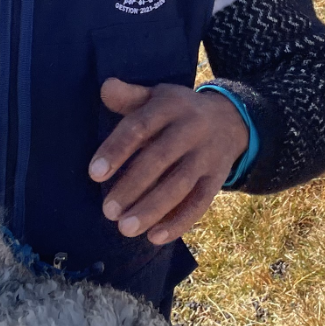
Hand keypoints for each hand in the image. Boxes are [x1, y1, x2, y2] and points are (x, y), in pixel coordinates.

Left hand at [89, 79, 248, 245]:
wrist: (230, 119)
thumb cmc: (177, 112)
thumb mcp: (156, 97)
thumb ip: (129, 97)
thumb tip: (106, 87)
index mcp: (170, 106)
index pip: (140, 127)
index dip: (117, 150)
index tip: (94, 174)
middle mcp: (191, 129)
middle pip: (160, 159)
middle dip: (133, 186)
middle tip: (108, 211)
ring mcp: (207, 155)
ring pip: (180, 185)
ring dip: (152, 209)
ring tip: (125, 228)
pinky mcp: (217, 179)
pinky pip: (200, 203)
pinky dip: (179, 222)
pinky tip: (155, 238)